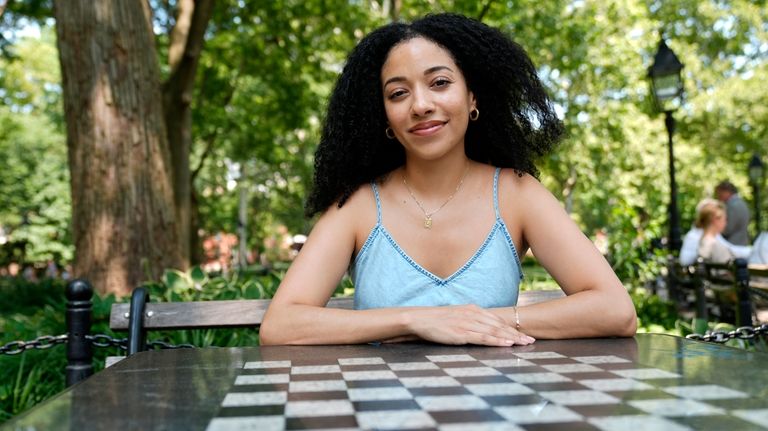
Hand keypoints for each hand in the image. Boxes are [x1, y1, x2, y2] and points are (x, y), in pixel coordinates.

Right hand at [404, 304, 534, 346]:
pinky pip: (483, 338)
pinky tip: (507, 344)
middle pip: (499, 325)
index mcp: (472, 309)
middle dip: (516, 333)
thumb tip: (481, 327)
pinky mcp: (461, 333)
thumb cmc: (436, 320)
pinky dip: (497, 341)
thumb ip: (470, 319)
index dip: (511, 327)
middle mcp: (472, 314)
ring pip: (494, 332)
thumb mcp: (456, 316)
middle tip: (531, 340)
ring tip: (524, 344)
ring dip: (511, 338)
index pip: (496, 319)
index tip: (524, 333)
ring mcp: (467, 324)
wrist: (419, 319)